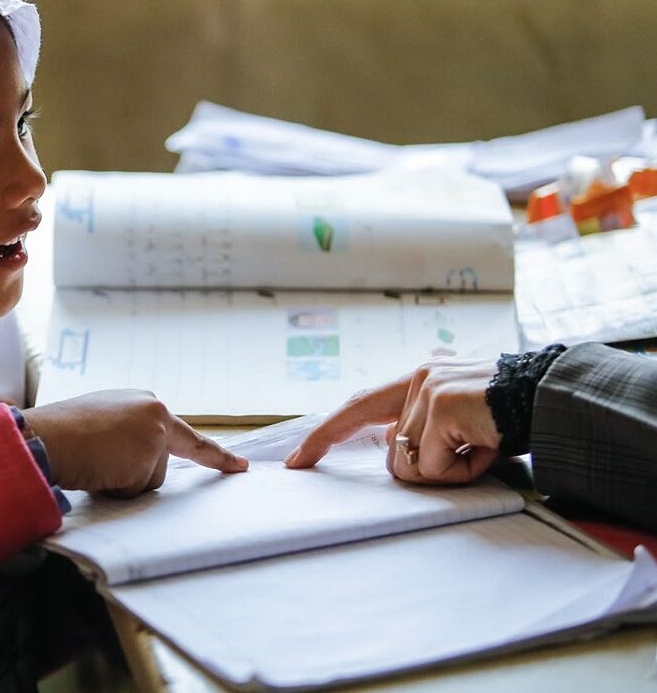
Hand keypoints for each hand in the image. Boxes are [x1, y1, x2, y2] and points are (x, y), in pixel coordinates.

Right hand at [0, 390, 247, 495]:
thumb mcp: (98, 424)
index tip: (241, 467)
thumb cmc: (58, 432)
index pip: (185, 435)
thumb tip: (123, 459)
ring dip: (119, 483)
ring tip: (90, 462)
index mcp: (143, 403)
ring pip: (147, 481)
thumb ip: (124, 437)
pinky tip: (95, 470)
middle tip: (100, 462)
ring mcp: (156, 434)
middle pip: (158, 465)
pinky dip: (114, 490)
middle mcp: (156, 412)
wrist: (43, 436)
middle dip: (132, 475)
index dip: (214, 454)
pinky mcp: (150, 455)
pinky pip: (135, 491)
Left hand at [284, 357, 501, 484]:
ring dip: (452, 471)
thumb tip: (399, 454)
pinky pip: (434, 467)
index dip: (326, 433)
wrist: (553, 398)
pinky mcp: (439, 407)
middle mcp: (417, 378)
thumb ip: (426, 428)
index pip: (360, 406)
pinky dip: (464, 471)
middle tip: (470, 457)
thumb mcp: (462, 420)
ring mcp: (426, 391)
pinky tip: (488, 447)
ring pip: (411, 466)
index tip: (297, 460)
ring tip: (485, 447)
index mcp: (419, 378)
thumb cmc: (514, 415)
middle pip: (393, 454)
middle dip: (425, 473)